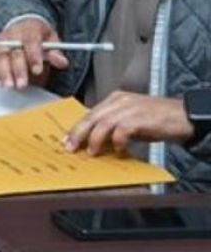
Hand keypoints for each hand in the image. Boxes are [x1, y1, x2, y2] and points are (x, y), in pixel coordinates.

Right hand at [0, 18, 66, 89]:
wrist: (20, 25)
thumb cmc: (37, 35)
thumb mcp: (51, 39)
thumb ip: (56, 52)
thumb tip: (62, 62)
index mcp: (29, 29)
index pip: (31, 41)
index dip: (33, 56)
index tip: (37, 70)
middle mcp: (12, 34)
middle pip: (13, 52)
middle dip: (17, 69)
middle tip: (22, 84)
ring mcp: (1, 42)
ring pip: (0, 57)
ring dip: (3, 73)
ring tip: (9, 86)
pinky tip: (0, 83)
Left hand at [64, 91, 192, 155]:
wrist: (184, 116)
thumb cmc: (158, 119)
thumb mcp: (131, 121)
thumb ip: (114, 127)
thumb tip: (97, 141)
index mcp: (116, 99)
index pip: (90, 113)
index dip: (77, 127)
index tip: (67, 139)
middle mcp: (120, 101)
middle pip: (92, 117)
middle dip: (78, 133)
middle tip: (71, 146)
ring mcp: (130, 108)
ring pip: (103, 123)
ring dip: (95, 139)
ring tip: (92, 152)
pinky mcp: (140, 118)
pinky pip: (121, 131)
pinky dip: (117, 142)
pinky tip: (119, 150)